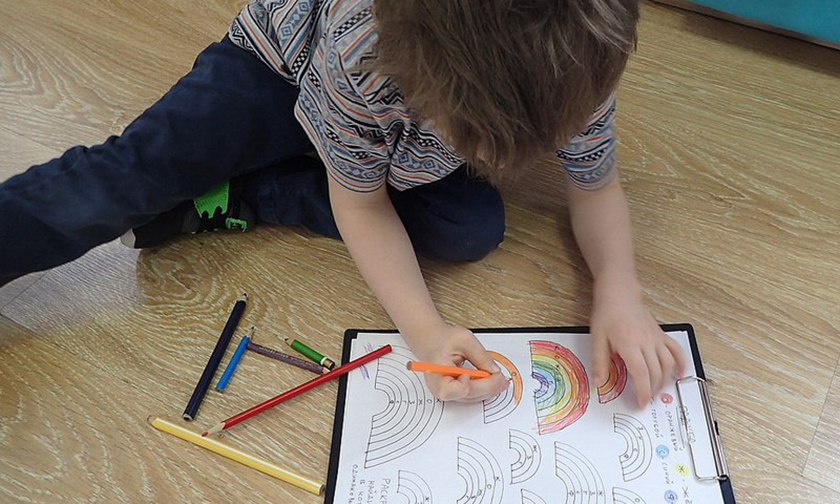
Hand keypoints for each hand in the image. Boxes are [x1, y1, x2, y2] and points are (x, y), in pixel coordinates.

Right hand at [409, 323, 509, 401]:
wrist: (431, 341)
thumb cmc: (443, 339)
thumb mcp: (465, 340)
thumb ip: (481, 356)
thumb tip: (494, 371)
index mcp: (437, 372)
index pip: (455, 389)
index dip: (467, 384)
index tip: (473, 372)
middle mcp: (439, 387)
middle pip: (468, 395)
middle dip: (488, 387)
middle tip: (503, 378)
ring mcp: (446, 393)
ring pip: (472, 398)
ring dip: (489, 390)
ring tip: (502, 380)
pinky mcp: (453, 393)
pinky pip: (471, 395)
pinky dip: (484, 389)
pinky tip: (494, 382)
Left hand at [590, 285, 686, 407]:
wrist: (619, 294)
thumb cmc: (606, 315)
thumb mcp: (597, 338)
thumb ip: (599, 362)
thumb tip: (598, 383)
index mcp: (630, 345)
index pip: (641, 374)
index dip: (643, 392)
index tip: (641, 403)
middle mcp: (647, 342)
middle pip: (655, 372)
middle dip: (652, 390)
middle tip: (645, 400)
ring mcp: (656, 338)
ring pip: (667, 364)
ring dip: (664, 381)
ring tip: (656, 391)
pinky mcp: (661, 334)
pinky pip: (676, 350)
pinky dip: (681, 363)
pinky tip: (679, 374)